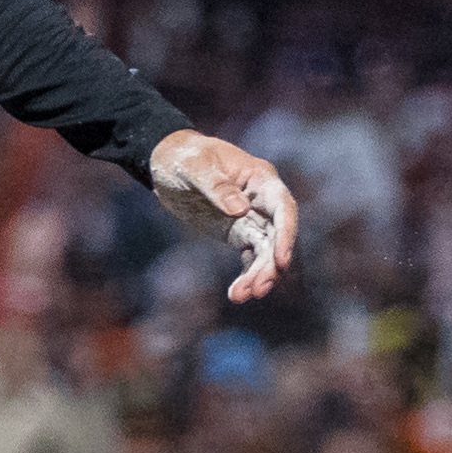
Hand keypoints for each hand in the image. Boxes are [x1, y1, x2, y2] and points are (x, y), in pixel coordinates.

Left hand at [150, 130, 298, 303]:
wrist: (165, 163)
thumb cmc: (183, 157)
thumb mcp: (195, 167)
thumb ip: (217, 186)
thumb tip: (240, 210)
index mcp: (260, 179)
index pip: (283, 207)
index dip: (286, 234)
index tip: (281, 260)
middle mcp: (262, 200)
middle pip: (276, 235)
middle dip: (270, 264)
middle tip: (258, 289)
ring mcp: (252, 218)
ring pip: (265, 251)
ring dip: (258, 274)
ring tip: (243, 296)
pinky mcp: (238, 232)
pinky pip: (249, 256)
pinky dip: (246, 274)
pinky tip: (237, 293)